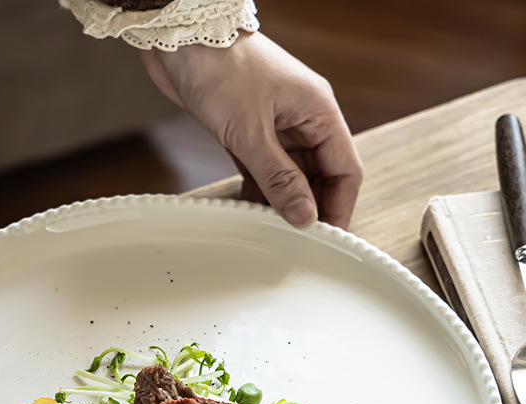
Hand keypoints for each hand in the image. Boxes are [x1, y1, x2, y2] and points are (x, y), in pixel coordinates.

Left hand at [141, 32, 362, 228]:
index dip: (340, 206)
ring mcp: (276, 126)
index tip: (327, 237)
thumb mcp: (251, 132)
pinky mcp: (250, 131)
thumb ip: (279, 178)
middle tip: (295, 241)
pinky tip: (252, 210)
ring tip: (272, 230)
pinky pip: (265, 170)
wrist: (179, 41)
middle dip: (310, 208)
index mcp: (319, 111)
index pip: (346, 170)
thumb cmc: (220, 68)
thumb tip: (304, 216)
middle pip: (320, 176)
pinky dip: (260, 191)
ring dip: (283, 203)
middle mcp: (303, 120)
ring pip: (291, 176)